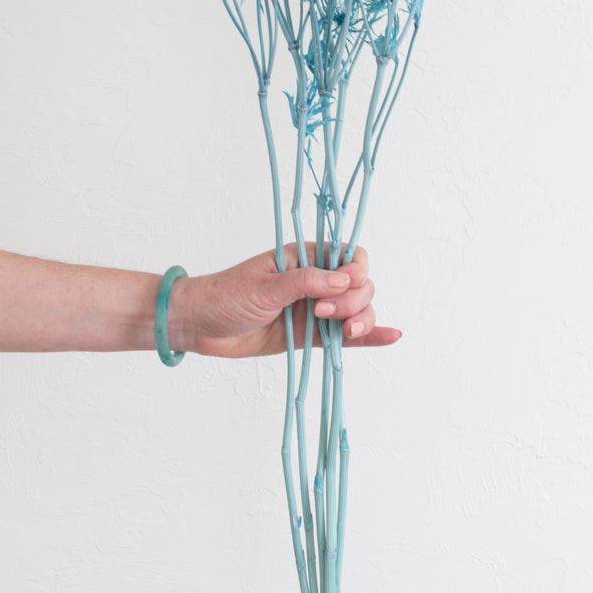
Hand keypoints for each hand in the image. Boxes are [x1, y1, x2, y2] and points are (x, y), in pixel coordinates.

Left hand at [169, 244, 400, 357]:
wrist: (201, 325)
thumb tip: (344, 280)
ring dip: (360, 320)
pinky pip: (347, 336)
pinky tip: (390, 336)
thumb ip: (305, 282)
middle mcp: (316, 281)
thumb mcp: (264, 286)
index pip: (349, 256)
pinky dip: (369, 336)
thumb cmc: (225, 296)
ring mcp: (317, 309)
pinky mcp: (313, 335)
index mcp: (305, 258)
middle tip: (322, 312)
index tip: (345, 284)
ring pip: (358, 311)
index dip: (356, 270)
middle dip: (353, 300)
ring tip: (342, 331)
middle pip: (360, 285)